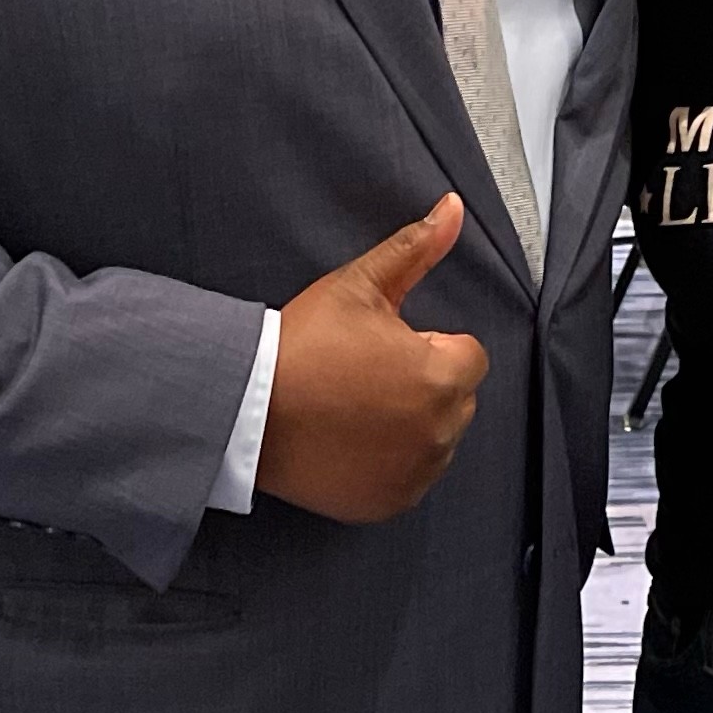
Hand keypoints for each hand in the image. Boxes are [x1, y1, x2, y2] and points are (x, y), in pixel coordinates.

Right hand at [256, 195, 488, 523]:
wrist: (245, 408)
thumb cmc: (301, 346)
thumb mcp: (358, 286)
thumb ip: (415, 250)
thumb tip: (453, 210)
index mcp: (441, 376)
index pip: (467, 356)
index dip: (425, 346)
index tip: (381, 348)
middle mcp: (439, 431)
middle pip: (455, 398)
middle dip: (422, 385)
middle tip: (362, 377)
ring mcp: (415, 473)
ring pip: (434, 439)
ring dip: (409, 425)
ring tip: (352, 409)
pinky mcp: (389, 502)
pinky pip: (409, 477)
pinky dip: (389, 463)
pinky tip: (348, 441)